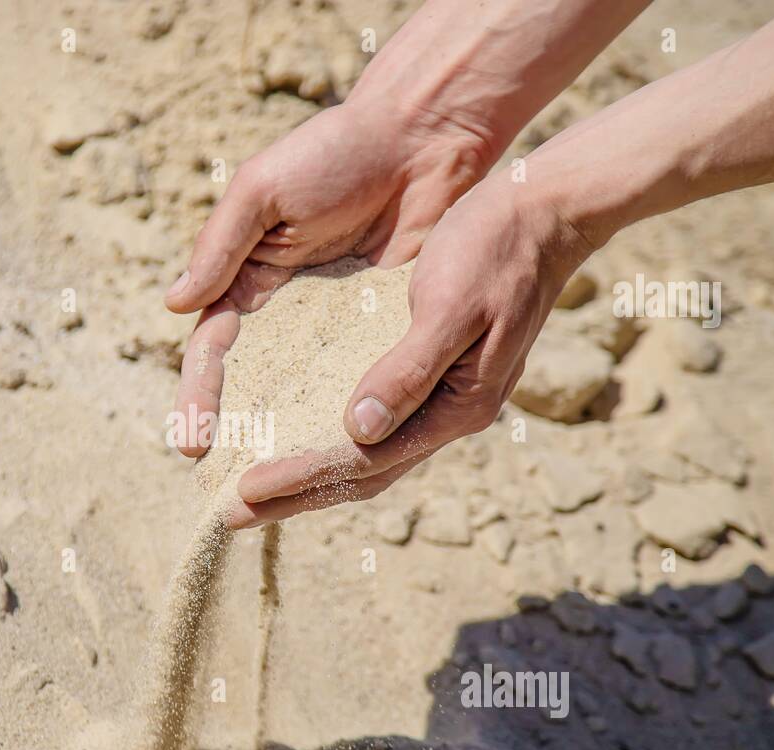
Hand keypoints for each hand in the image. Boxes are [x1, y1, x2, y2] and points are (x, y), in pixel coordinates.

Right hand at [167, 101, 494, 456]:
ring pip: (305, 398)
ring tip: (278, 493)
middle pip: (252, 389)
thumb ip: (221, 247)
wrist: (421, 138)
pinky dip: (350, 419)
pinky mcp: (380, 332)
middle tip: (226, 489)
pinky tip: (345, 457)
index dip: (199, 399)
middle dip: (237, 438)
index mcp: (244, 282)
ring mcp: (333, 328)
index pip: (212, 354)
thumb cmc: (333, 153)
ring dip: (290, 441)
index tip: (192, 443)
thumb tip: (176, 306)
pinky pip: (361, 385)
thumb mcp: (263, 190)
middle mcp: (284, 314)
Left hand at [229, 182, 592, 527]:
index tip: (243, 492)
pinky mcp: (427, 370)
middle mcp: (449, 412)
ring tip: (253, 489)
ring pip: (364, 453)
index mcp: (458, 406)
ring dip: (309, 472)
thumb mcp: (450, 306)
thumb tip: (358, 428)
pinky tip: (295, 433)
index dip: (302, 478)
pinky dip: (328, 434)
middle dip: (296, 494)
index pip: (365, 462)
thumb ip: (409, 370)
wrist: (543, 212)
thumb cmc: (497, 249)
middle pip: (361, 473)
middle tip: (230, 512)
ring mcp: (441, 396)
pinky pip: (371, 419)